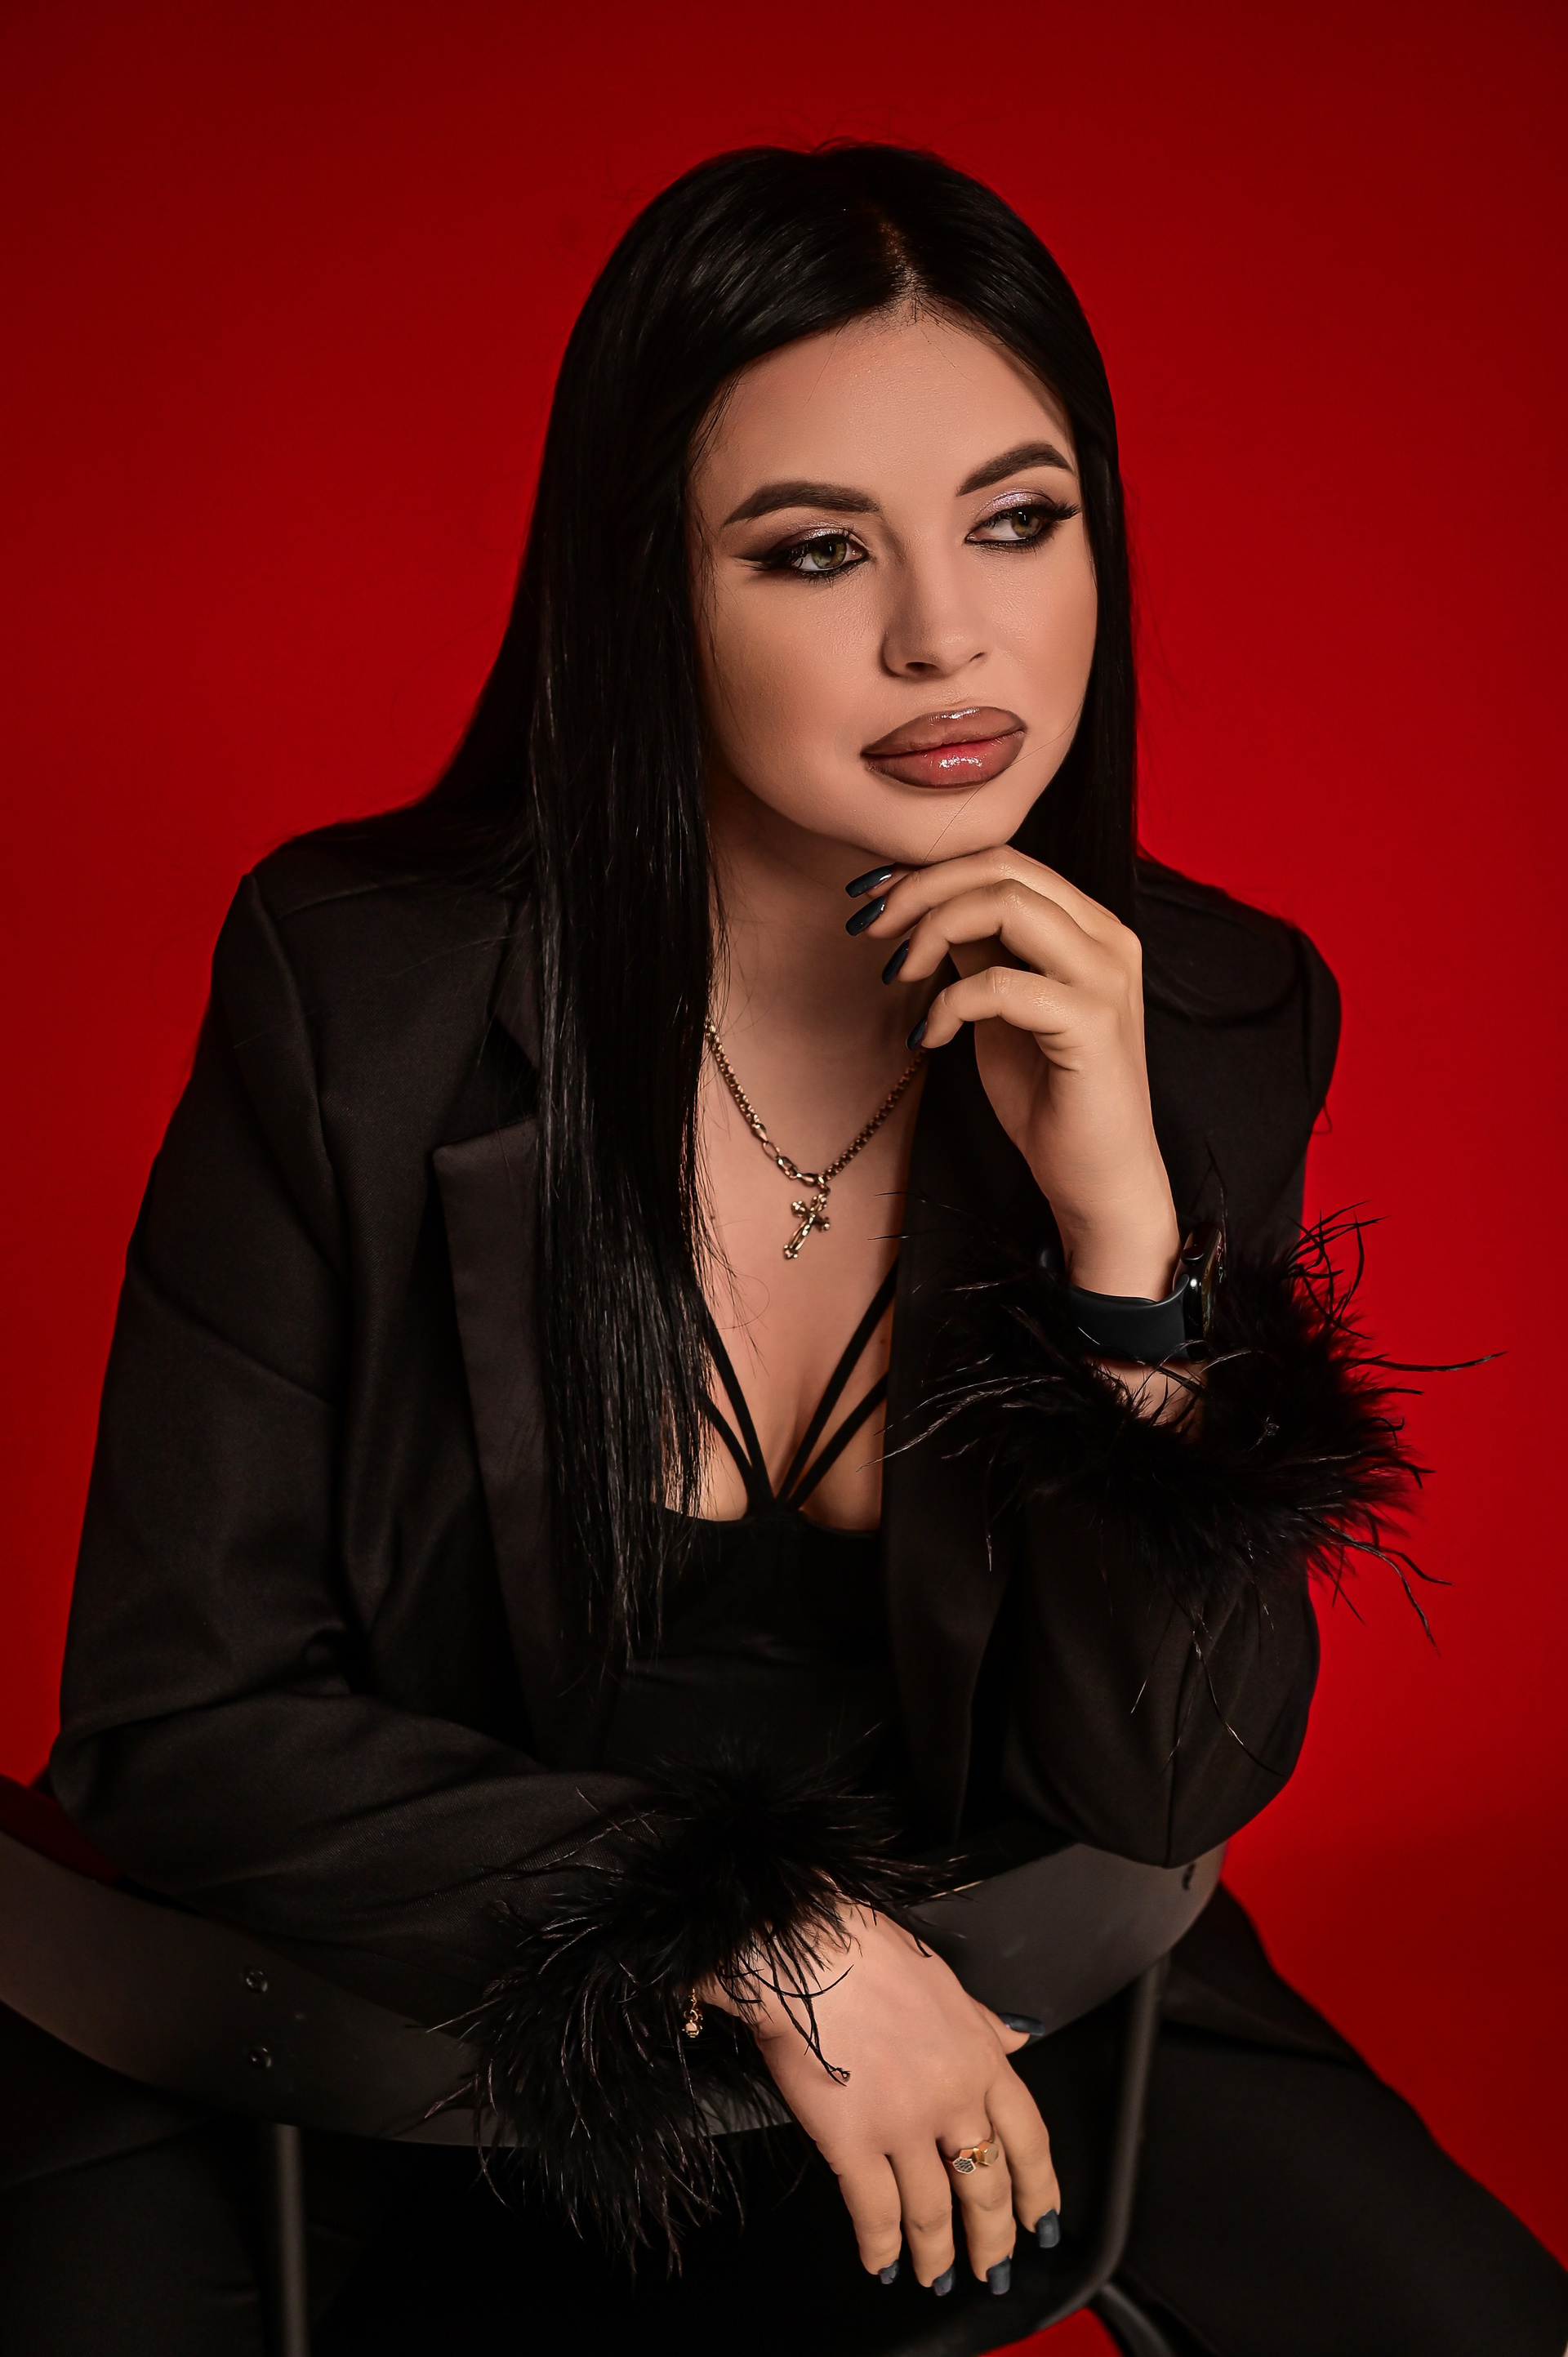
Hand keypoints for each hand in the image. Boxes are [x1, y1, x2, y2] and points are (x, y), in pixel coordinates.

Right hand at [706, 1906, 1059, 2292]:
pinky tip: (883, 2263)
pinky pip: (875, 2212)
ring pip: (934, 2210)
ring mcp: (903, 2125)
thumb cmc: (866, 1950)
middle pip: (986, 2186)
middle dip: (993, 2237)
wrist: (805, 1949)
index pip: (1028, 2139)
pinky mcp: (851, 2142)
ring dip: (937, 2254)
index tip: (1042, 2220)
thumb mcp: (944, 1980)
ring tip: (937, 2277)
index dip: (1038, 2189)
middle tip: (993, 2266)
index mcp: (979, 2057)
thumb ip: (983, 2022)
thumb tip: (1018, 2039)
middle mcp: (952, 2098)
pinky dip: (882, 2247)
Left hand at [855, 849, 1178, 1298]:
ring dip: (932, 930)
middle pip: (1002, 867)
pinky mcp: (1092, 1023)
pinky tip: (932, 1038)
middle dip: (921, 889)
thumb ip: (982, 951)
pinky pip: (1000, 984)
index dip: (931, 869)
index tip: (875, 898)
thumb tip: (929, 907)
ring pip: (1006, 903)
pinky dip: (949, 1003)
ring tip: (898, 972)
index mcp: (1091, 927)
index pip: (1007, 860)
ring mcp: (1105, 977)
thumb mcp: (1002, 1009)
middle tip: (871, 928)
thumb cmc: (1051, 1098)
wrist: (1099, 1179)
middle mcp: (1108, 939)